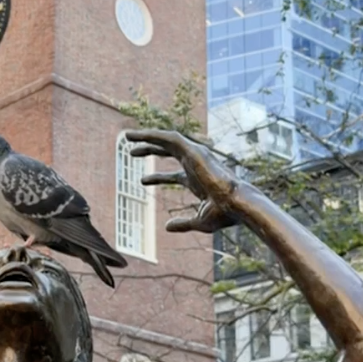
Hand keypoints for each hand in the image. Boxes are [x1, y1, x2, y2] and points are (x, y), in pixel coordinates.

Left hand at [125, 129, 241, 233]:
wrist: (235, 205)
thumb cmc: (222, 214)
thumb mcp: (199, 221)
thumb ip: (183, 224)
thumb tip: (167, 227)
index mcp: (197, 180)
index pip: (175, 176)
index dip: (157, 177)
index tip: (141, 180)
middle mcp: (196, 165)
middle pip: (169, 152)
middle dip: (150, 150)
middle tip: (131, 152)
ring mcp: (195, 156)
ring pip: (167, 140)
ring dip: (147, 137)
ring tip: (127, 137)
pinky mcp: (194, 150)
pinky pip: (170, 138)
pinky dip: (154, 135)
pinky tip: (139, 136)